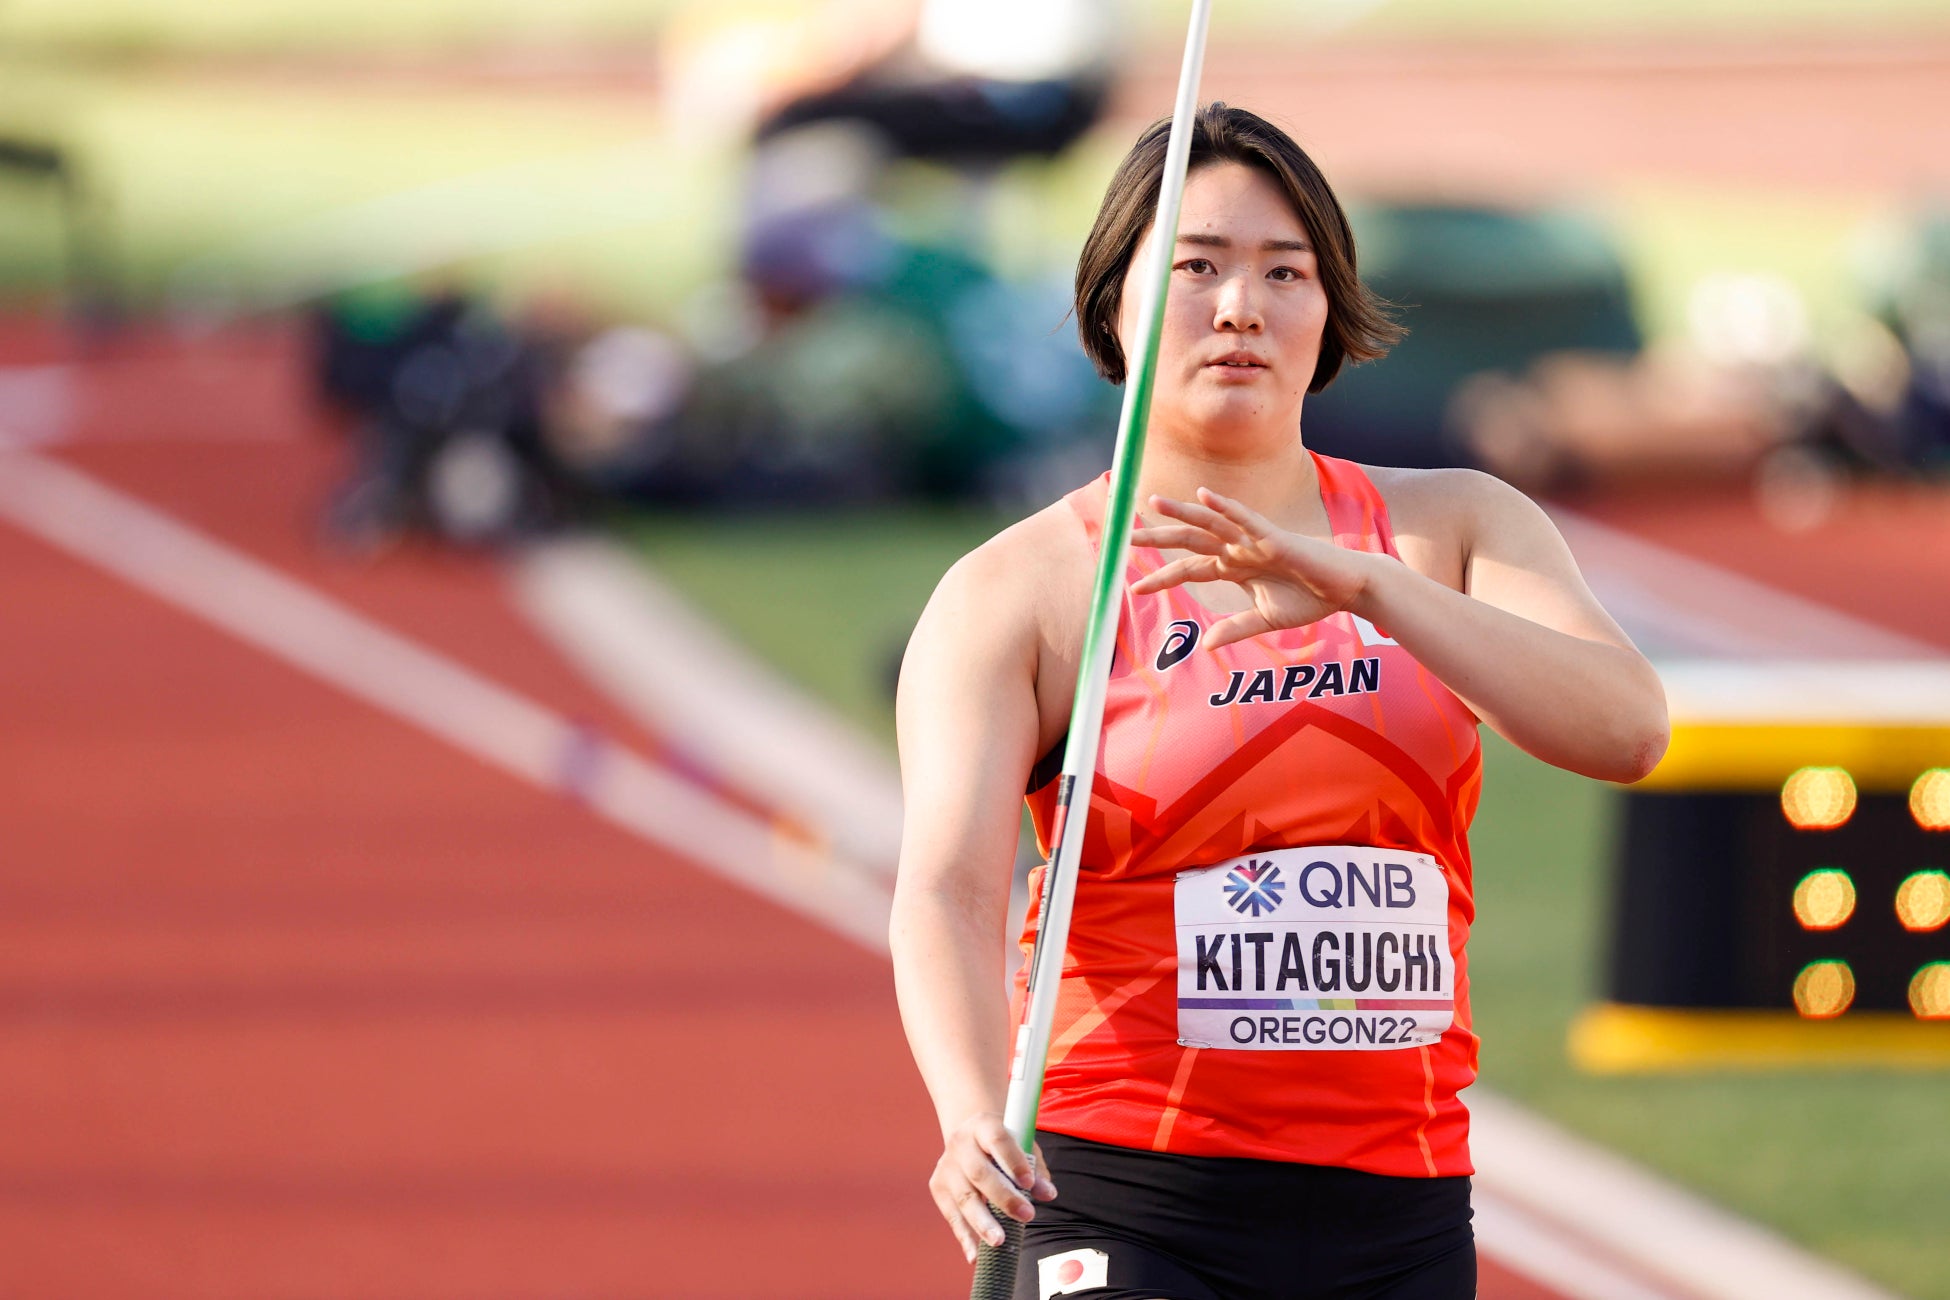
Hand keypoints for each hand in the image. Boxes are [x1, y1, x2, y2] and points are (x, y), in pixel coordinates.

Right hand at [928, 1113, 1057, 1262]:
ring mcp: (946, 1166)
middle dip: (1003, 1198)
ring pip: (964, 1197)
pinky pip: (952, 1215)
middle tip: (1026, 1216)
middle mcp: (960, 1143)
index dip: (1013, 1161)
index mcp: (983, 1125)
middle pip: (979, 1172)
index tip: (1029, 1183)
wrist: (970, 1136)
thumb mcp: (1022, 1146)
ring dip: (982, 1222)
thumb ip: (1036, 1170)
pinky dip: (964, 1236)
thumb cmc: (1003, 1146)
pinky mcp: (938, 1187)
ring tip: (999, 1242)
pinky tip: (975, 1255)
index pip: (998, 1140)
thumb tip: (1048, 1194)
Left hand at [1130, 488, 1382, 648]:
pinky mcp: (1275, 537)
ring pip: (1211, 523)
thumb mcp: (1266, 620)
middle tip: (1122, 536)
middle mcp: (1238, 549)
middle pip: (1190, 540)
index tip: (1131, 589)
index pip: (1189, 569)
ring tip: (1153, 503)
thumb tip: (1207, 645)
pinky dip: (1225, 507)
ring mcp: (1254, 540)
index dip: (1161, 577)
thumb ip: (1236, 628)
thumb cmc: (1309, 599)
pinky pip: (1246, 519)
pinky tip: (1204, 495)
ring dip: (1181, 513)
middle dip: (1157, 538)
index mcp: (1234, 567)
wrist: (1346, 589)